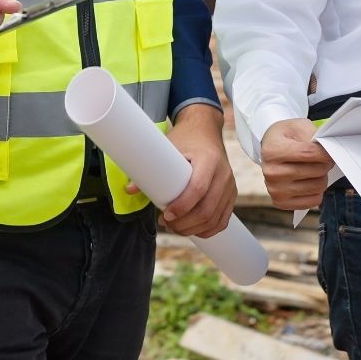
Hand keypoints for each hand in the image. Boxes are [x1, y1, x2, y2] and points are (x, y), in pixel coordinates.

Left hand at [128, 104, 236, 236]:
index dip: (182, 206)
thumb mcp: (169, 147)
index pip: (198, 189)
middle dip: (185, 223)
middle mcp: (223, 174)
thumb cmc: (186, 138)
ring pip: (214, 219)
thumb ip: (151, 167)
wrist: (206, 130)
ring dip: (193, 229)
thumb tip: (129, 190)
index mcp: (209, 160)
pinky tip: (192, 230)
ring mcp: (230, 186)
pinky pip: (222, 220)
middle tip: (166, 223)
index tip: (166, 214)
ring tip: (175, 227)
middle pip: (207, 209)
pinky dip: (207, 230)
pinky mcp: (231, 195)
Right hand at [260, 118, 334, 210]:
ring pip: (318, 187)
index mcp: (272, 151)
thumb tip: (328, 148)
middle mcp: (271, 173)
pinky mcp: (281, 202)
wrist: (270, 150)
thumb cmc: (285, 137)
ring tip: (314, 168)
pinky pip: (314, 201)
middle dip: (325, 163)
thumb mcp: (296, 126)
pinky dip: (316, 191)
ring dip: (322, 177)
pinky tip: (308, 181)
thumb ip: (313, 133)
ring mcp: (275, 190)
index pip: (310, 153)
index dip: (326, 152)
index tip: (331, 150)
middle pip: (316, 171)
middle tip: (321, 158)